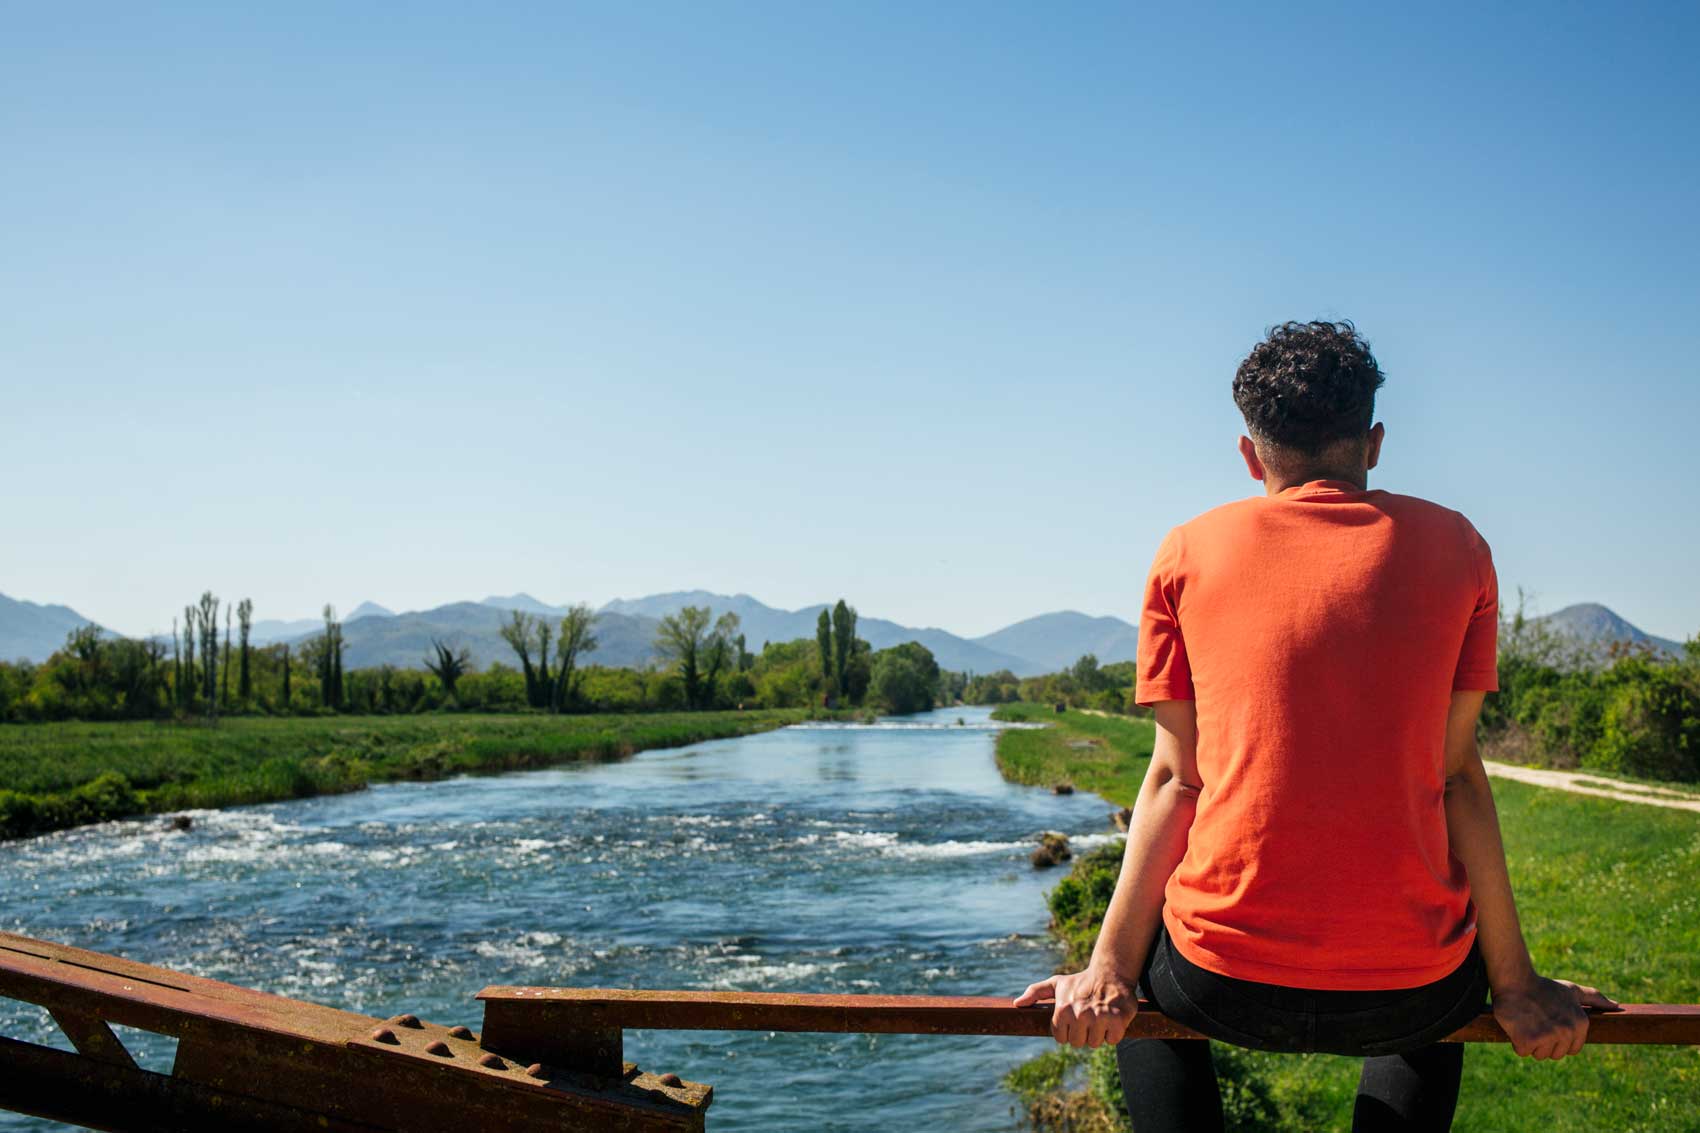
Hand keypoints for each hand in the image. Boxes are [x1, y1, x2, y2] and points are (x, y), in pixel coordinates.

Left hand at [1013, 963, 1138, 1047]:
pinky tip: (1111, 1018)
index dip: (1068, 1030)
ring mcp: (1099, 1019)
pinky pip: (1112, 1040)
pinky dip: (1113, 1032)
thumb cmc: (1081, 981)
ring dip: (1098, 1033)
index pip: (1061, 1039)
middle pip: (1078, 1043)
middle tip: (1088, 1017)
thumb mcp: (1057, 983)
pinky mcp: (1118, 1022)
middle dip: (1083, 1033)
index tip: (1074, 1018)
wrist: (1111, 972)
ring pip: (1094, 1044)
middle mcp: (1080, 1016)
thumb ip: (1035, 992)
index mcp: (1062, 1010)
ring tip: (1099, 1016)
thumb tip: (1018, 1003)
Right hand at [1491, 975, 1618, 1059]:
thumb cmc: (1542, 987)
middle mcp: (1567, 1031)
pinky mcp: (1529, 1040)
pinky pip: (1523, 1051)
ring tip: (1526, 1022)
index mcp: (1581, 1024)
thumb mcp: (1571, 990)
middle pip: (1555, 1054)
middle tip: (1534, 1022)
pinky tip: (1517, 1025)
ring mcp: (1548, 1036)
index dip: (1557, 1039)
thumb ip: (1595, 998)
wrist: (1515, 979)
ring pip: (1539, 1054)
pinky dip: (1516, 1041)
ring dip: (1529, 1042)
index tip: (1548, 1024)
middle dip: (1543, 1042)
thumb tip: (1617, 1006)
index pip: (1571, 1049)